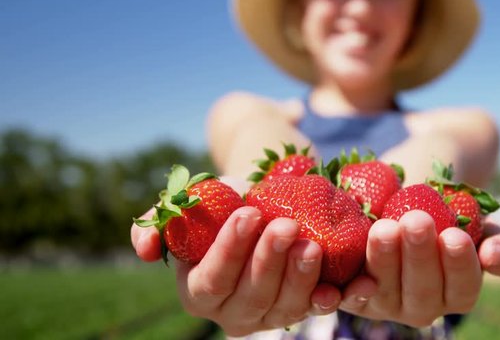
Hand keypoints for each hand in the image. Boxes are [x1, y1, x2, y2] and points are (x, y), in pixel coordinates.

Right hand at [130, 207, 341, 335]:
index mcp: (198, 291)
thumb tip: (142, 249)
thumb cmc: (223, 205)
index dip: (230, 250)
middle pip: (251, 295)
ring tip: (312, 244)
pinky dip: (323, 301)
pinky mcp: (298, 312)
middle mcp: (231, 312)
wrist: (263, 205)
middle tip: (287, 226)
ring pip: (283, 306)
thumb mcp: (190, 206)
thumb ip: (160, 221)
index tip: (248, 214)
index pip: (213, 278)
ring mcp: (268, 317)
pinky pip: (312, 311)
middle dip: (269, 261)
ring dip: (299, 277)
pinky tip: (333, 288)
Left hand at [339, 210, 482, 326]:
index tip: (454, 235)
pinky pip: (346, 294)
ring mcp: (384, 304)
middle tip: (416, 221)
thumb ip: (499, 244)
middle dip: (419, 256)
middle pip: (422, 291)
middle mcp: (421, 306)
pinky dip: (345, 285)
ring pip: (384, 291)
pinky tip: (345, 262)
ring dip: (383, 261)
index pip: (462, 288)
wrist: (400, 197)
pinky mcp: (350, 295)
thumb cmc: (446, 213)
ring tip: (384, 227)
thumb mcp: (478, 225)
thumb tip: (496, 256)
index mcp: (456, 294)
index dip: (459, 265)